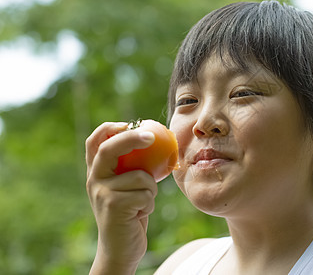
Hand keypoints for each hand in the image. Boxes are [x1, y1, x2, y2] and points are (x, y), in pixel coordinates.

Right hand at [85, 122, 157, 273]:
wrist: (120, 249)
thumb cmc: (130, 213)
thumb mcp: (127, 188)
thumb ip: (132, 168)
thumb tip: (156, 141)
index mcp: (97, 172)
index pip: (94, 142)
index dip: (109, 128)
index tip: (129, 124)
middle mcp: (94, 179)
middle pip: (110, 148)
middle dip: (131, 138)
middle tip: (152, 135)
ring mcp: (102, 192)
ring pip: (140, 176)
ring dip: (151, 189)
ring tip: (142, 204)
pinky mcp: (113, 206)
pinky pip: (146, 194)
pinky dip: (150, 203)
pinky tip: (140, 214)